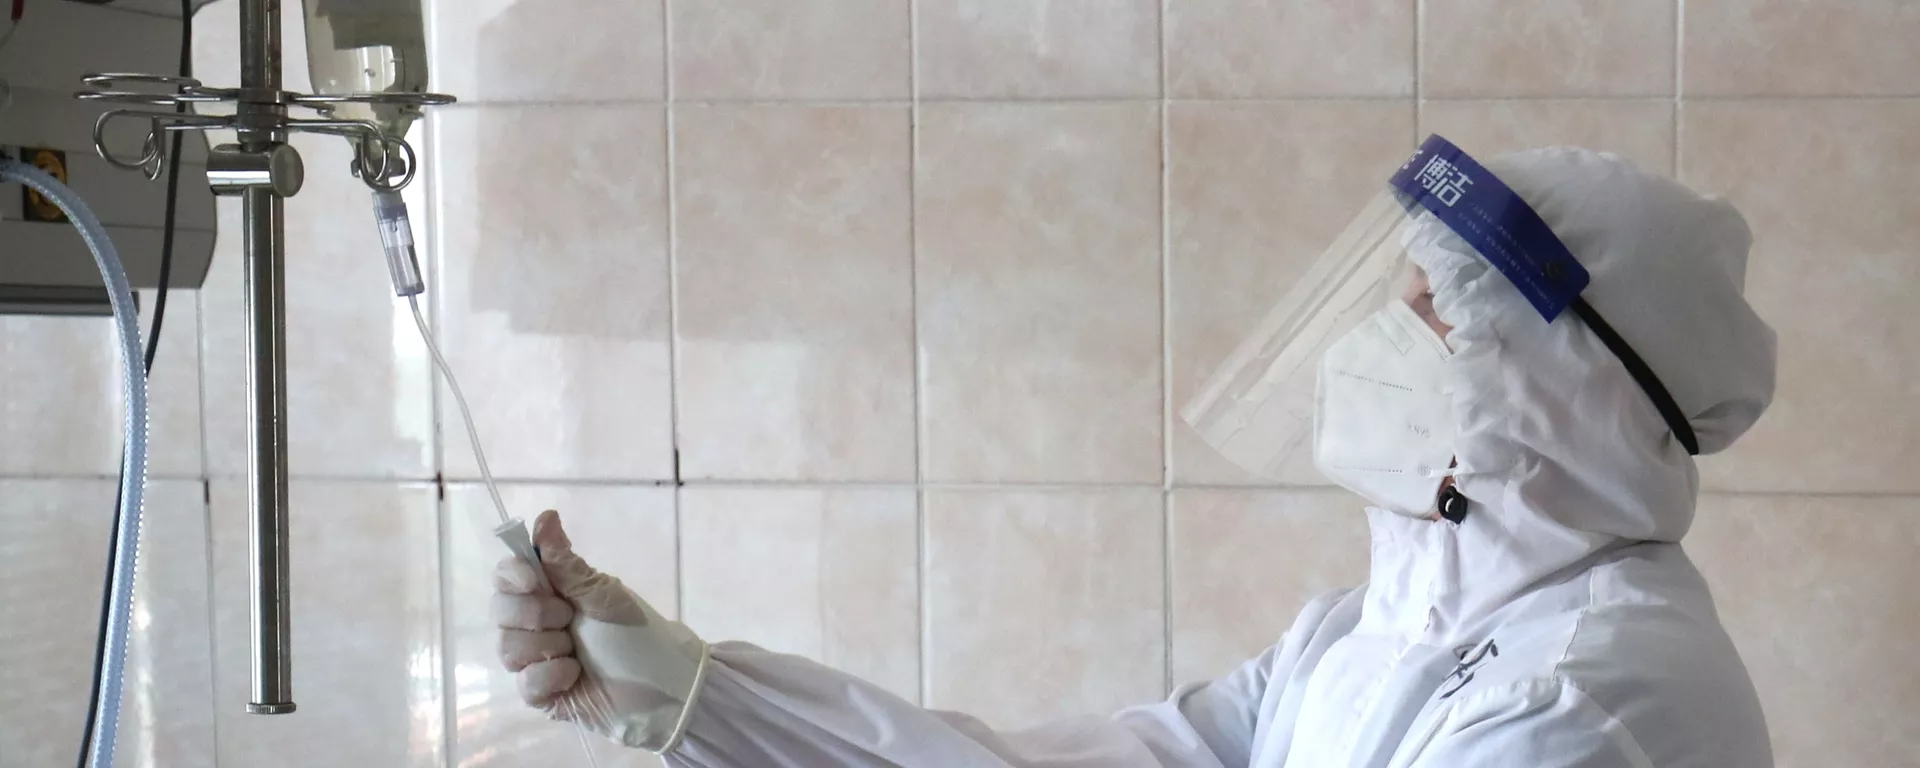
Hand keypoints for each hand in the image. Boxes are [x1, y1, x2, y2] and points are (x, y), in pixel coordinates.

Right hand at [493, 510, 710, 753]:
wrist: (663, 683)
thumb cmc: (637, 633)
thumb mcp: (603, 594)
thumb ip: (566, 562)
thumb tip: (545, 515)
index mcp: (548, 594)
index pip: (506, 577)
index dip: (512, 576)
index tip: (533, 581)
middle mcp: (534, 625)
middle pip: (500, 611)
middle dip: (535, 614)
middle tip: (569, 619)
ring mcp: (534, 661)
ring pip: (508, 648)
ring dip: (548, 646)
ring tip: (578, 651)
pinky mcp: (540, 694)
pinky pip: (524, 683)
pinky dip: (551, 676)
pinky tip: (575, 674)